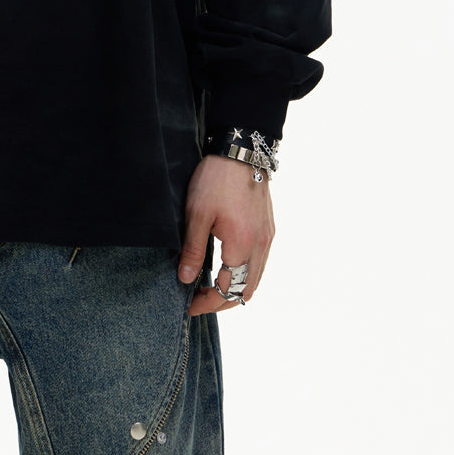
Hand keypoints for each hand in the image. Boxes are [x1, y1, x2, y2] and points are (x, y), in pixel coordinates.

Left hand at [178, 153, 274, 315]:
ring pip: (256, 278)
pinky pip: (260, 263)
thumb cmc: (217, 179)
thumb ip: (192, 249)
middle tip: (198, 299)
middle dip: (222, 301)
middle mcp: (260, 246)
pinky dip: (245, 274)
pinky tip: (228, 267)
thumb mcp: (197, 213)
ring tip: (210, 287)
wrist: (241, 149)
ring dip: (235, 289)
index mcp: (242, 246)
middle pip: (245, 290)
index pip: (227, 290)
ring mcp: (267, 237)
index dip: (207, 303)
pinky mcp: (268, 228)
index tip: (189, 305)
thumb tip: (185, 279)